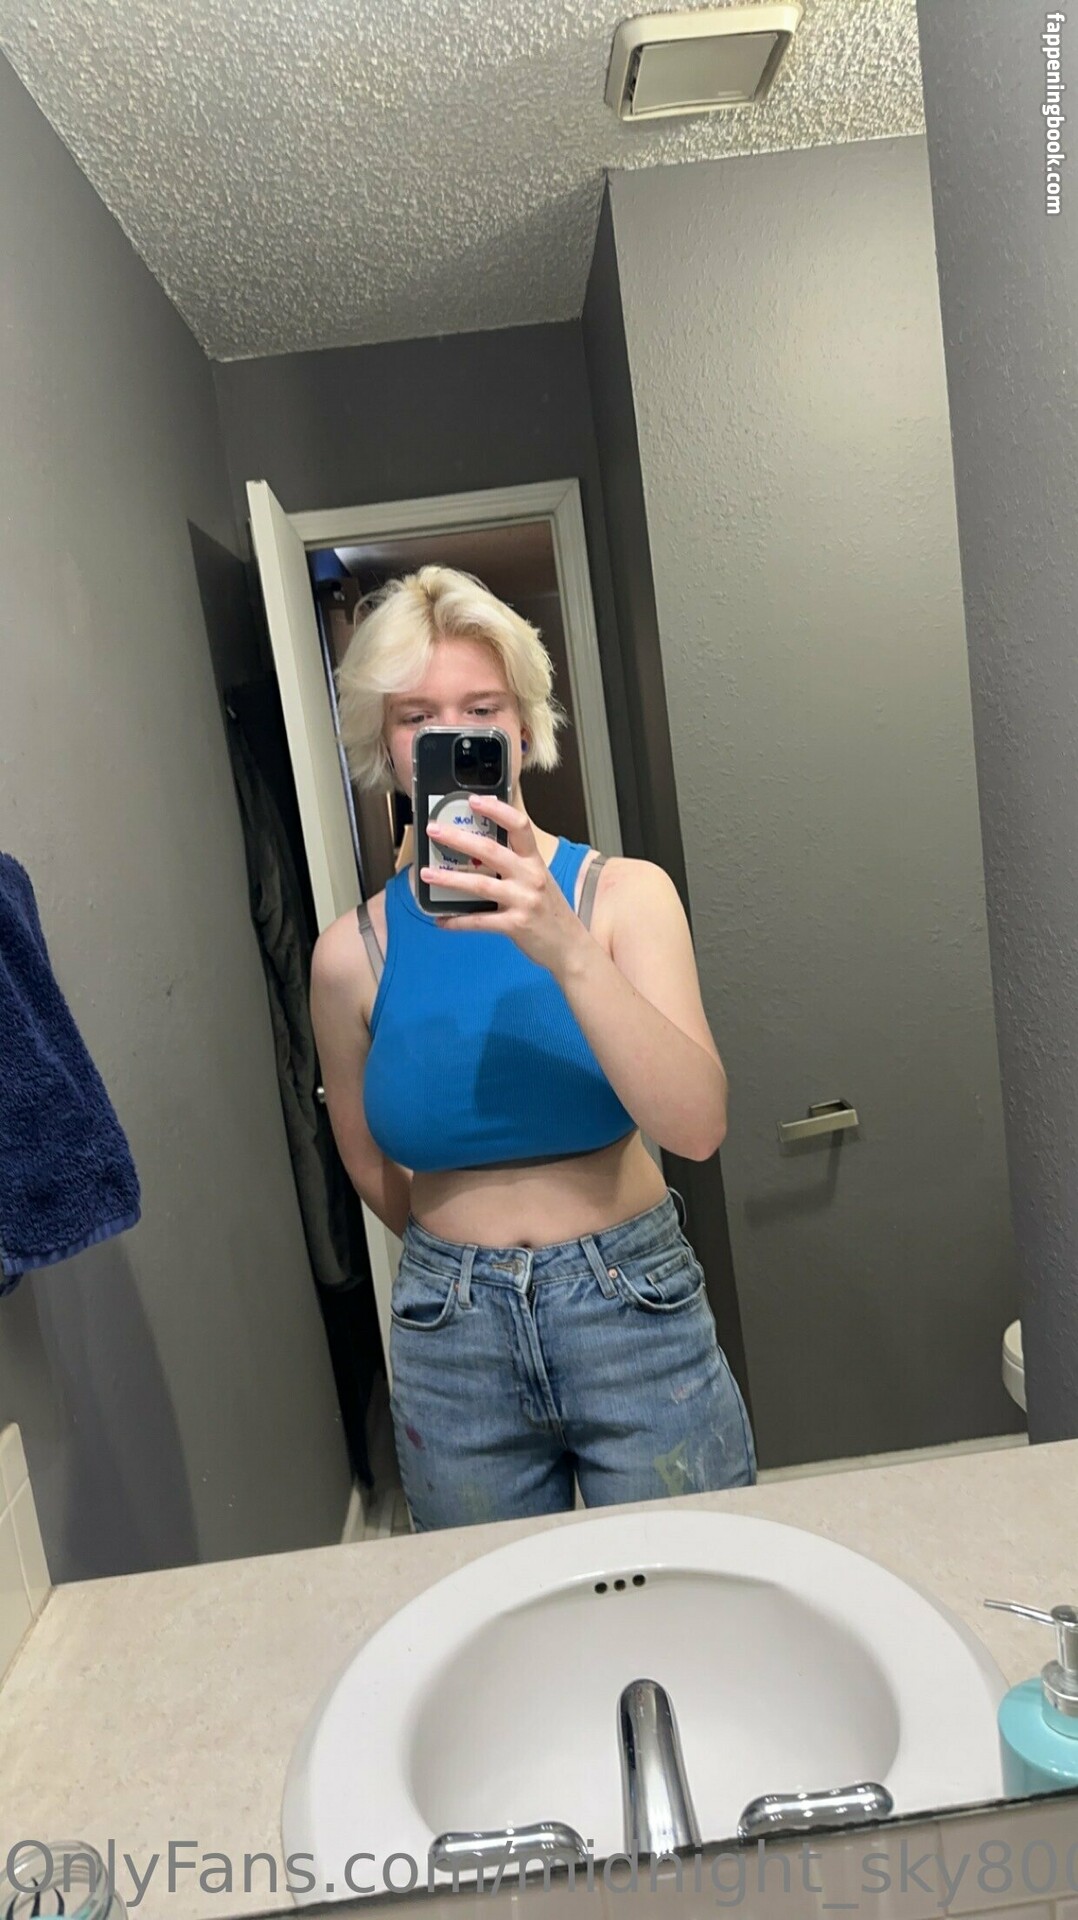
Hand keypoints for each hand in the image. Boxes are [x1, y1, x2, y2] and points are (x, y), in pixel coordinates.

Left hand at [420, 795, 586, 974]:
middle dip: (459, 839)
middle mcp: (530, 877)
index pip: (519, 826)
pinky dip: (457, 921)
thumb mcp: (539, 881)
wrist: (570, 947)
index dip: (497, 810)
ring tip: (426, 874)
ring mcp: (523, 901)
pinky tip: (441, 920)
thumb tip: (478, 852)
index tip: (473, 800)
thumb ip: (516, 866)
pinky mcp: (515, 926)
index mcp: (535, 862)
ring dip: (450, 878)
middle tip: (433, 830)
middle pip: (491, 851)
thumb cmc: (550, 911)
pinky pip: (480, 921)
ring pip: (480, 884)